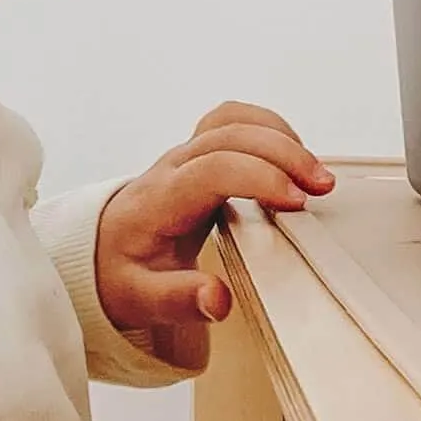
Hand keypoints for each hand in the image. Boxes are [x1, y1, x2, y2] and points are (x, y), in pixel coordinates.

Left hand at [93, 104, 336, 370]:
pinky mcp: (200, 155)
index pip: (213, 168)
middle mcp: (172, 167)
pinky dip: (269, 129)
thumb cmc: (121, 272)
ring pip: (232, 119)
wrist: (98, 251)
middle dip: (282, 152)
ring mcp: (185, 155)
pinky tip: (293, 156)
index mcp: (160, 199)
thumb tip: (218, 301)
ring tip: (315, 171)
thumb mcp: (141, 300)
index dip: (259, 177)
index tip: (297, 202)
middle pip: (229, 134)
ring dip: (279, 135)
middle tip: (321, 187)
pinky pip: (233, 121)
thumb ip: (178, 300)